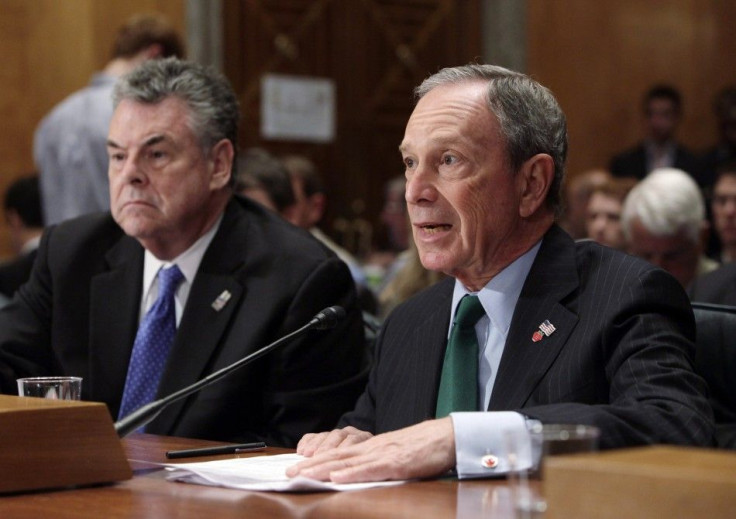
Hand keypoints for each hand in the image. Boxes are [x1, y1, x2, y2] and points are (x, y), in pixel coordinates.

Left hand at [286, 418, 455, 482]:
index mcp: (372, 447)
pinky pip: (371, 469)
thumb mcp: (395, 454)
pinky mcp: (396, 463)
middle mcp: (373, 448)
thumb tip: (358, 473)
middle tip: (287, 473)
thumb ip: (377, 462)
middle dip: (311, 466)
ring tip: (302, 475)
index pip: (339, 454)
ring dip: (322, 469)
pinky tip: (336, 477)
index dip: (316, 460)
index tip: (297, 467)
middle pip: (336, 457)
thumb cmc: (424, 447)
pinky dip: (352, 473)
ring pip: (347, 462)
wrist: (446, 436)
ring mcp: (383, 454)